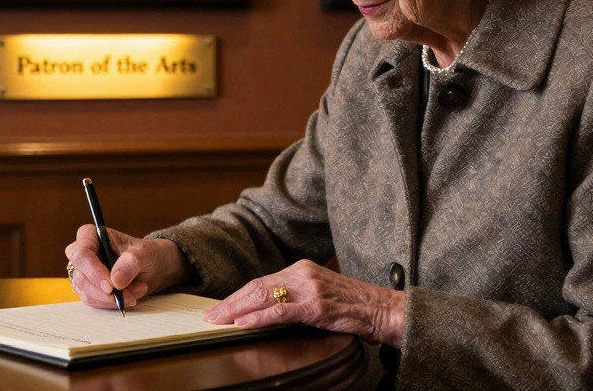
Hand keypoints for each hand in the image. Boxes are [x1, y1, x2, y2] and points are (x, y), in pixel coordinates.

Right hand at [65, 225, 194, 309]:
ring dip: (112, 298)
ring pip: (86, 292)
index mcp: (92, 235)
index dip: (93, 271)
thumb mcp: (145, 252)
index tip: (111, 286)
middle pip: (81, 276)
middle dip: (106, 291)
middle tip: (130, 294)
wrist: (153, 267)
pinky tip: (130, 296)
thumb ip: (132, 261)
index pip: (81, 253)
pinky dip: (112, 303)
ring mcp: (83, 272)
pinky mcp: (88, 288)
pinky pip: (93, 301)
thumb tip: (116, 280)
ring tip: (137, 290)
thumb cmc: (146, 253)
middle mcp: (83, 254)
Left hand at [203, 260, 404, 346]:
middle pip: (257, 286)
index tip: (220, 307)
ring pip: (264, 296)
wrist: (382, 309)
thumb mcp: (319, 292)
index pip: (261, 281)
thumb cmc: (353, 305)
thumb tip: (265, 308)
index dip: (237, 295)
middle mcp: (302, 273)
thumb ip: (295, 295)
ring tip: (219, 320)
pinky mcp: (317, 306)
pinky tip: (245, 324)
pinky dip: (259, 317)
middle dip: (230, 303)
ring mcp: (309, 288)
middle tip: (210, 316)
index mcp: (301, 269)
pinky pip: (281, 311)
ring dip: (237, 310)